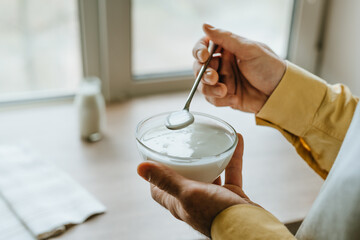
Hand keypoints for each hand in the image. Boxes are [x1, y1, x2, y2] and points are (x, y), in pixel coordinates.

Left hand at [137, 134, 258, 236]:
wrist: (249, 229)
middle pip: (185, 179)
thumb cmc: (216, 215)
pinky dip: (233, 157)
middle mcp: (195, 201)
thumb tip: (140, 168)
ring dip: (209, 158)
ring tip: (209, 142)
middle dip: (184, 163)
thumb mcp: (188, 193)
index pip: (159, 189)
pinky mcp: (231, 196)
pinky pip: (231, 172)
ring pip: (209, 174)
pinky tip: (237, 141)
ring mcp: (214, 199)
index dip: (155, 175)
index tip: (156, 158)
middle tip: (184, 145)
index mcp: (179, 203)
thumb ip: (166, 179)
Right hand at [193, 24, 285, 112]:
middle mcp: (222, 64)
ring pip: (203, 85)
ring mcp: (222, 81)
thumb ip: (226, 38)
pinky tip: (234, 98)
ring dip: (211, 89)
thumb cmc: (270, 68)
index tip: (204, 56)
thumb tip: (206, 26)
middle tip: (214, 77)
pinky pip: (211, 99)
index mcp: (227, 49)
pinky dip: (220, 100)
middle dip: (204, 74)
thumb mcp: (250, 50)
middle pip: (199, 68)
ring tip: (225, 90)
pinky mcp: (224, 96)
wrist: (279, 93)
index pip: (203, 47)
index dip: (199, 51)